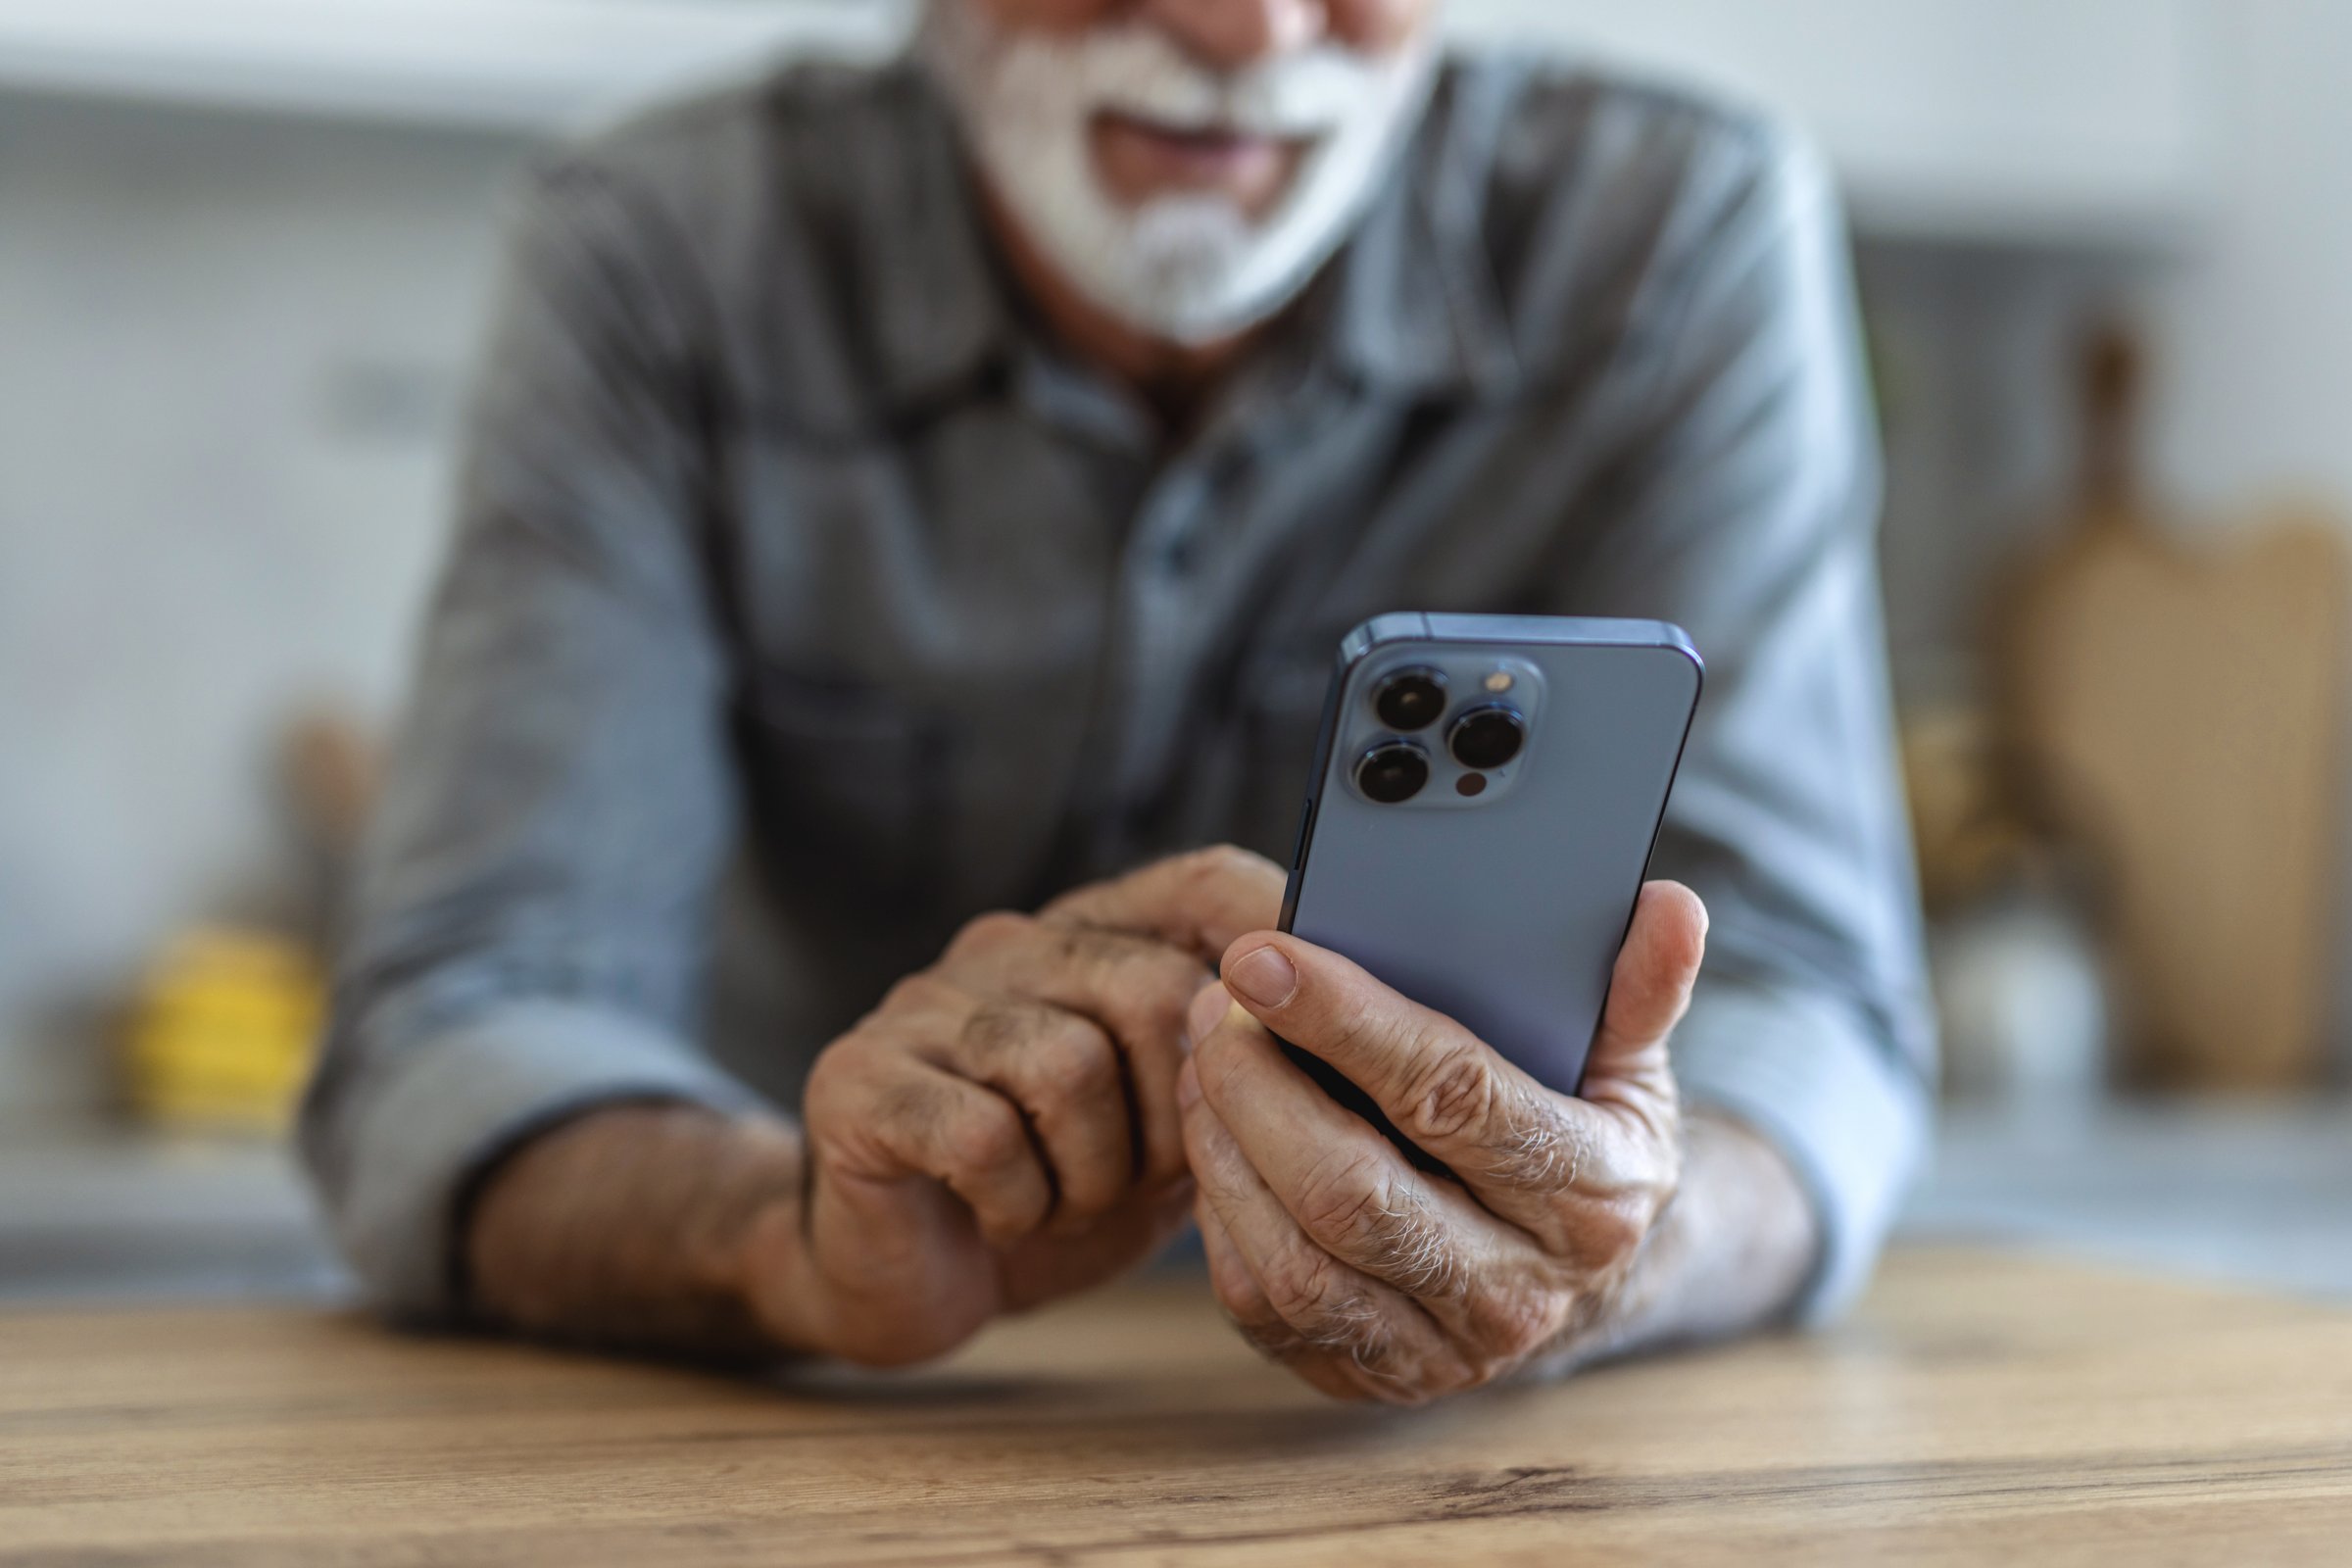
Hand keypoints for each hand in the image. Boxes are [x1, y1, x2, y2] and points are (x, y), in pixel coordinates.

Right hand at [761, 846, 1287, 1366]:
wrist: (903, 1279)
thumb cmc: (1055, 1195)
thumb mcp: (1167, 1131)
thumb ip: (1231, 1073)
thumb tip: (1343, 1042)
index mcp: (1094, 938)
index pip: (1200, 882)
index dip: (1272, 925)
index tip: (1331, 997)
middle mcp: (1009, 946)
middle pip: (1154, 989)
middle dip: (1177, 1114)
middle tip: (1144, 1179)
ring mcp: (926, 1005)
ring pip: (1067, 1065)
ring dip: (1092, 1172)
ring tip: (1068, 1201)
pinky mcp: (858, 1079)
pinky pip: (982, 1132)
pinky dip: (1017, 1199)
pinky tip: (1006, 1216)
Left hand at [1180, 881, 1711, 1402]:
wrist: (1579, 1281)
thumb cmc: (1583, 1134)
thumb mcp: (1625, 1064)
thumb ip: (1637, 986)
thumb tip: (1671, 904)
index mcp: (1592, 1195)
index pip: (1455, 1097)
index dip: (1349, 1022)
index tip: (1264, 956)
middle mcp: (1518, 1290)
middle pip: (1353, 1193)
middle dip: (1261, 1088)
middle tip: (1216, 1004)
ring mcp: (1440, 1349)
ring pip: (1297, 1262)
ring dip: (1226, 1150)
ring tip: (1205, 1056)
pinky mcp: (1367, 1376)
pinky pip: (1264, 1306)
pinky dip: (1220, 1217)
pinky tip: (1212, 1135)